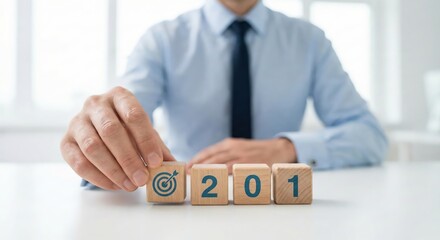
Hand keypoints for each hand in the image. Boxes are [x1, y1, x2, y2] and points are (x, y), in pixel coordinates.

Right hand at [60, 87, 174, 190]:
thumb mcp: (145, 132)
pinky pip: (78, 161)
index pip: (133, 115)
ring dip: (113, 170)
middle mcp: (96, 104)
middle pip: (111, 131)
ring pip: (93, 146)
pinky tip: (114, 185)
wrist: (100, 124)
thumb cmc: (128, 128)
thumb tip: (173, 166)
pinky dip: (98, 177)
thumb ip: (158, 147)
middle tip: (142, 179)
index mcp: (120, 96)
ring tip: (130, 185)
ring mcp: (77, 121)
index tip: (156, 162)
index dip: (146, 140)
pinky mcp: (65, 141)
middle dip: (129, 158)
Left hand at [187, 138, 296, 172]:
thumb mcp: (240, 147)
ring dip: (207, 170)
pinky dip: (223, 173)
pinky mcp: (250, 163)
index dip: (196, 159)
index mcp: (230, 143)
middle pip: (211, 157)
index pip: (209, 151)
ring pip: (220, 163)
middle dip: (198, 165)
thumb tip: (207, 165)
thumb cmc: (257, 151)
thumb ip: (226, 154)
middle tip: (187, 174)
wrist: (280, 148)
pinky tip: (216, 178)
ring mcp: (242, 156)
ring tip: (196, 177)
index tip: (186, 167)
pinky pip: (234, 169)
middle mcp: (234, 147)